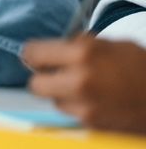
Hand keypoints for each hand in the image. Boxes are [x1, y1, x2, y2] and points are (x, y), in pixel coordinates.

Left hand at [22, 35, 145, 134]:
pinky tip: (95, 101)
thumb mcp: (112, 43)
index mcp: (82, 53)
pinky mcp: (91, 124)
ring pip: (53, 100)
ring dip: (61, 94)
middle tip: (56, 73)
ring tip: (83, 87)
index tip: (36, 55)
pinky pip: (71, 113)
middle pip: (35, 84)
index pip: (33, 53)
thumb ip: (81, 43)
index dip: (33, 53)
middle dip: (44, 78)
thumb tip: (56, 47)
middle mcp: (78, 81)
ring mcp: (84, 106)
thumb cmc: (141, 66)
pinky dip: (77, 107)